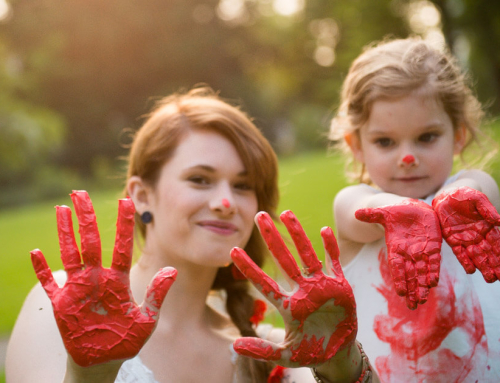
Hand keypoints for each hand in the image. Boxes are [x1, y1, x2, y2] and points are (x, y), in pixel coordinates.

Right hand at [30, 190, 176, 366]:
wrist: (104, 361)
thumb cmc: (126, 340)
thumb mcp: (147, 318)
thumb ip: (157, 294)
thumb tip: (172, 270)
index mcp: (118, 281)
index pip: (121, 247)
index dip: (123, 225)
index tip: (125, 201)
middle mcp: (97, 279)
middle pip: (91, 242)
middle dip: (87, 218)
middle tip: (81, 193)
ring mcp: (78, 290)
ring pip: (70, 254)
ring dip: (65, 233)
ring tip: (62, 208)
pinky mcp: (62, 304)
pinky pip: (50, 284)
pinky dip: (42, 270)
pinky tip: (36, 252)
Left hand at [230, 210, 356, 366]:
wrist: (339, 352)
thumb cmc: (311, 352)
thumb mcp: (286, 355)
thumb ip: (262, 350)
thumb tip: (234, 345)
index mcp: (288, 305)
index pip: (264, 282)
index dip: (249, 268)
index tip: (233, 250)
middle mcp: (302, 290)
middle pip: (284, 259)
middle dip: (272, 238)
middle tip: (258, 215)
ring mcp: (320, 285)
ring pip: (307, 254)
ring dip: (298, 234)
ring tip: (286, 213)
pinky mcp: (339, 285)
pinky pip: (334, 262)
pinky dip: (330, 247)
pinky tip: (324, 230)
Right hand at [355, 199, 441, 309]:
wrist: (413, 210)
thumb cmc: (396, 212)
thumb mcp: (384, 212)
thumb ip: (372, 214)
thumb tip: (356, 213)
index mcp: (395, 247)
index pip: (396, 265)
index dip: (399, 278)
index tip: (400, 292)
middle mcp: (408, 253)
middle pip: (409, 274)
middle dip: (411, 289)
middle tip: (413, 305)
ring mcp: (421, 251)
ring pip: (422, 272)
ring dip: (422, 286)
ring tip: (422, 300)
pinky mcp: (433, 247)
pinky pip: (434, 261)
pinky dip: (433, 271)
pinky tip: (433, 283)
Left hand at [432, 186, 499, 282]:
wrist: (446, 196)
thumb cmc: (464, 195)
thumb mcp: (477, 199)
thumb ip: (487, 209)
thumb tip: (499, 221)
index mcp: (487, 227)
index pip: (497, 243)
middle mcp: (478, 236)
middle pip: (489, 253)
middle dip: (495, 265)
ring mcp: (465, 239)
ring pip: (477, 256)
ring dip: (483, 267)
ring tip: (490, 279)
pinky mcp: (452, 240)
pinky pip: (459, 253)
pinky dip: (465, 261)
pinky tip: (471, 271)